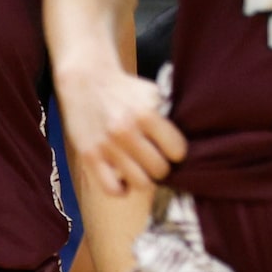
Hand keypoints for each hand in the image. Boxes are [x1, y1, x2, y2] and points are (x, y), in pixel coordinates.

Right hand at [60, 62, 184, 200]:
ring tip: (142, 170)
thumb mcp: (152, 94)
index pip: (177, 151)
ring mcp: (106, 147)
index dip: (177, 153)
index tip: (172, 150)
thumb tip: (186, 141)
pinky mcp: (89, 157)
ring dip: (145, 179)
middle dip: (161, 167)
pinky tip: (124, 180)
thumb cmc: (124, 90)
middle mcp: (126, 132)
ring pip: (140, 182)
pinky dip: (122, 189)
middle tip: (157, 161)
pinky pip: (111, 189)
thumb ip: (167, 116)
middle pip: (160, 169)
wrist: (86, 82)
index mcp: (146, 115)